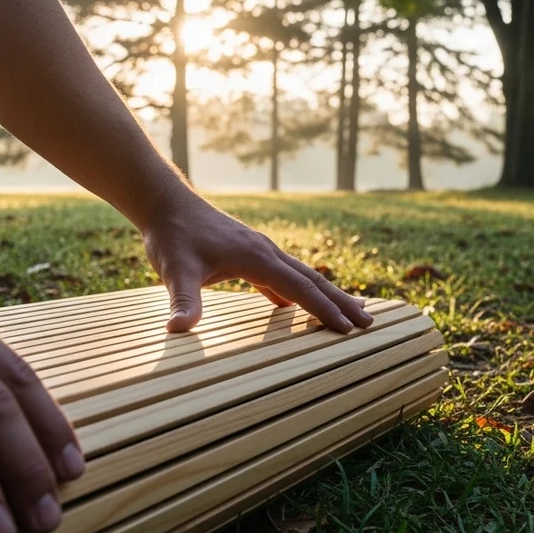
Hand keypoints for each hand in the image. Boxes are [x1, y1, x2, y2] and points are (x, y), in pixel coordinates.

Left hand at [138, 191, 373, 333]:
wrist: (164, 202)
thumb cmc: (171, 235)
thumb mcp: (175, 271)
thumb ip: (183, 301)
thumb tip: (179, 330)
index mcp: (256, 257)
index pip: (299, 287)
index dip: (323, 309)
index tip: (348, 329)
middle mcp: (266, 251)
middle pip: (312, 278)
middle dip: (341, 302)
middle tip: (369, 323)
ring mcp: (259, 249)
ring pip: (301, 274)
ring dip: (326, 295)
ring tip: (348, 314)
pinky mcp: (248, 252)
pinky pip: (282, 274)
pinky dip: (296, 290)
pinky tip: (292, 305)